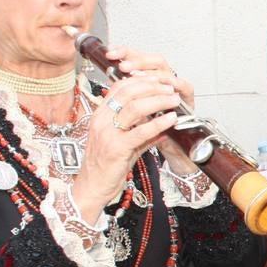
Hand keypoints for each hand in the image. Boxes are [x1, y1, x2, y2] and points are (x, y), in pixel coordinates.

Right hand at [72, 71, 183, 223]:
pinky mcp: (116, 148)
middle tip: (171, 88)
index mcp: (100, 114)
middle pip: (129, 92)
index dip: (141, 79)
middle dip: (153, 86)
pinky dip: (159, 123)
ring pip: (135, 107)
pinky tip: (171, 119)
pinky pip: (140, 131)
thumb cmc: (106, 165)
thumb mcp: (122, 143)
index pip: (119, 86)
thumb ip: (141, 132)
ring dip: (159, 100)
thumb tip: (162, 125)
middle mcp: (101, 120)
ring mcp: (107, 133)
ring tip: (174, 100)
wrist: (92, 187)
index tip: (159, 79)